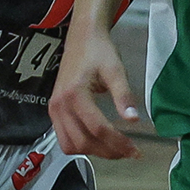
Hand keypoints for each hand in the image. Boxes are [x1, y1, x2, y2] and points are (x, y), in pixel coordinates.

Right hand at [48, 28, 140, 160]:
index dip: (118, 143)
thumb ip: (124, 96)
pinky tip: (98, 141)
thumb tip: (134, 120)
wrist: (81, 37)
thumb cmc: (99, 51)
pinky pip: (64, 139)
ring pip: (71, 145)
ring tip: (115, 149)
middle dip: (108, 152)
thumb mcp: (115, 71)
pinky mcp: (54, 111)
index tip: (136, 150)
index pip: (98, 128)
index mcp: (75, 94)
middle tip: (128, 152)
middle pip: (84, 142)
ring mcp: (54, 110)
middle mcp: (60, 105)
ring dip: (94, 152)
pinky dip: (81, 145)